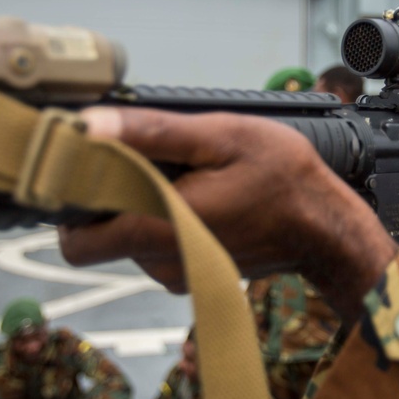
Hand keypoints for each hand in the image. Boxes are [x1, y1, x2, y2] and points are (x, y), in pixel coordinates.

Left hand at [58, 108, 397, 325]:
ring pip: (131, 235)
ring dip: (145, 203)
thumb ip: (149, 133)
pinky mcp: (194, 272)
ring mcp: (178, 272)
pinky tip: (202, 195)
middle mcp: (161, 261)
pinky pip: (159, 243)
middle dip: (112, 196)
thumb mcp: (219, 137)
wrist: (327, 229)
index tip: (86, 168)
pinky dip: (168, 218)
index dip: (70, 204)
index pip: (76, 241)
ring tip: (188, 174)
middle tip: (146, 160)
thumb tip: (87, 126)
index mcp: (159, 227)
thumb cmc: (283, 180)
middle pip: (101, 234)